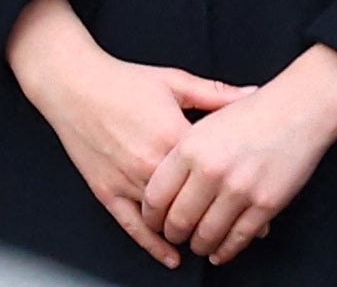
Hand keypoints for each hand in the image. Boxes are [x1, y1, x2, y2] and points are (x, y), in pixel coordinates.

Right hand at [6, 0, 241, 266]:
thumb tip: (254, 94)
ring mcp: (127, 182)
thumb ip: (216, 94)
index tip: (263, 206)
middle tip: (244, 230)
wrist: (73, 82)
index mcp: (173, 138)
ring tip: (213, 241)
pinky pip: (133, 227)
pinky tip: (171, 255)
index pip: (216, 175)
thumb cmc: (123, 81)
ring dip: (190, 233)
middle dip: (220, 219)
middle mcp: (151, 166)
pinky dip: (153, 245)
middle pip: (193, 205)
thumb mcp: (174, 82)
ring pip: (166, 221)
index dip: (240, 192)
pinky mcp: (107, 192)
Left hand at [138, 46, 336, 265]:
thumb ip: (179, 151)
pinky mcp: (265, 205)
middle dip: (173, 234)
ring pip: (207, 235)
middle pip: (179, 220)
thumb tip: (160, 182)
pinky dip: (226, 250)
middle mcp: (211, 170)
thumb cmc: (251, 113)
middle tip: (174, 235)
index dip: (151, 215)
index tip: (153, 220)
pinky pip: (238, 238)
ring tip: (197, 244)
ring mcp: (239, 189)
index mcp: (190, 147)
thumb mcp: (204, 121)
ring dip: (199, 245)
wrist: (296, 109)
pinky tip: (220, 251)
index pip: (156, 195)